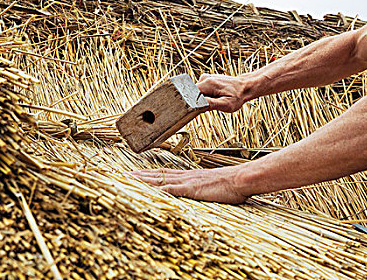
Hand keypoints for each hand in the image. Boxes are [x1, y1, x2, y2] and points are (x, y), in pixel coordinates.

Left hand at [131, 166, 247, 203]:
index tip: (138, 173)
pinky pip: (171, 190)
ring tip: (128, 180)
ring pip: (161, 180)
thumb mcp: (216, 187)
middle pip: (159, 174)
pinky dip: (158, 191)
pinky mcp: (192, 189)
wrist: (242, 179)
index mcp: (191, 176)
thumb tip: (203, 194)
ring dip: (144, 180)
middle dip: (141, 175)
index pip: (166, 173)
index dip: (151, 174)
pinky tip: (148, 192)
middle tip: (124, 175)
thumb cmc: (233, 184)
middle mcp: (186, 176)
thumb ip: (207, 190)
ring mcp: (188, 182)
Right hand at [196, 74, 249, 112]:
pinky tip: (215, 96)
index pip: (190, 94)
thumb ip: (212, 104)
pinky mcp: (207, 80)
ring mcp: (205, 78)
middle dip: (199, 102)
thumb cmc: (237, 96)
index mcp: (207, 84)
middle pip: (192, 93)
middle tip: (212, 106)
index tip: (201, 108)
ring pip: (196, 93)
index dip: (193, 103)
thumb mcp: (226, 104)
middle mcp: (204, 78)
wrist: (244, 87)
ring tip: (216, 100)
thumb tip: (199, 105)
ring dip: (203, 99)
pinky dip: (205, 95)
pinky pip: (200, 90)